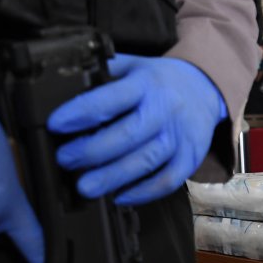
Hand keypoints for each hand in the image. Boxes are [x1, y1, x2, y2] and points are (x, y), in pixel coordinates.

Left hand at [49, 53, 227, 205]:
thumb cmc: (160, 80)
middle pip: (127, 135)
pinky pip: (168, 181)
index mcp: (146, 83)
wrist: (205, 88)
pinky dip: (143, 192)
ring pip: (145, 161)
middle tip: (66, 159)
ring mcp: (179, 136)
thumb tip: (64, 88)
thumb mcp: (133, 65)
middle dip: (92, 151)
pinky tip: (120, 196)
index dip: (80, 113)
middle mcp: (165, 109)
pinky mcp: (191, 157)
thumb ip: (105, 75)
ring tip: (86, 186)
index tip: (56, 125)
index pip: (110, 99)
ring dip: (113, 177)